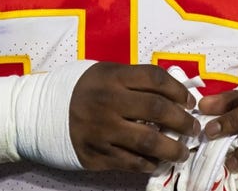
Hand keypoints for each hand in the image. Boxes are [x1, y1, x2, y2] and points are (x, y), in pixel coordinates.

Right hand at [70, 62, 199, 172]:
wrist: (43, 112)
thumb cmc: (83, 90)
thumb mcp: (107, 73)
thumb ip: (136, 81)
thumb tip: (175, 95)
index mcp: (113, 77)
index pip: (155, 79)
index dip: (179, 91)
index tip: (190, 102)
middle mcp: (109, 102)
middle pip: (158, 110)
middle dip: (183, 121)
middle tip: (194, 128)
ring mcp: (102, 130)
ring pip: (149, 142)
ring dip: (173, 148)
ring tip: (182, 152)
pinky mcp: (96, 154)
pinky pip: (132, 163)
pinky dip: (150, 164)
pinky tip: (157, 161)